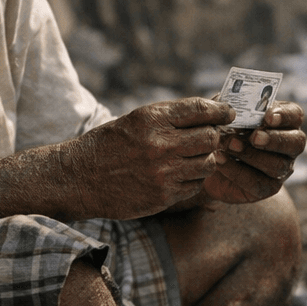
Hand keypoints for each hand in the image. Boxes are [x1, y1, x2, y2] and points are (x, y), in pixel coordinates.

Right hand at [58, 98, 232, 218]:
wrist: (78, 178)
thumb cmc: (110, 144)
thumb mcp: (137, 120)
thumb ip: (172, 117)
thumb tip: (213, 109)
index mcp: (151, 119)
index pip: (201, 109)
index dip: (221, 111)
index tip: (228, 113)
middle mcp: (159, 145)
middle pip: (211, 138)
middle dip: (213, 137)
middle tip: (207, 138)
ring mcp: (163, 173)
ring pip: (208, 163)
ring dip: (204, 160)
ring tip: (190, 158)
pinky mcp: (163, 196)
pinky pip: (195, 185)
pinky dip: (193, 179)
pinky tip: (178, 175)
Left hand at [204, 101, 306, 203]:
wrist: (208, 161)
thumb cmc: (223, 131)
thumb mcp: (226, 114)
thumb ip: (231, 107)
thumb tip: (230, 106)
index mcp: (284, 122)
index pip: (295, 115)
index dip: (285, 116)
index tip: (268, 116)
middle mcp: (289, 146)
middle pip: (295, 142)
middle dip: (274, 139)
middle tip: (254, 137)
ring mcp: (281, 168)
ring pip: (277, 165)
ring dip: (252, 155)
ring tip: (229, 145)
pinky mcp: (267, 188)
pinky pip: (257, 183)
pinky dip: (236, 171)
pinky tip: (219, 159)